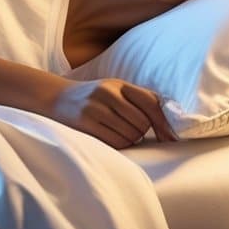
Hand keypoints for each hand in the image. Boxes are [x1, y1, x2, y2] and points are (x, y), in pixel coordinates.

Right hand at [50, 78, 177, 148]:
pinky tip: (112, 137)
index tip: (171, 137)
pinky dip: (120, 144)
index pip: (151, 102)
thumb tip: (168, 117)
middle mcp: (108, 94)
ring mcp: (95, 108)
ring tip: (120, 132)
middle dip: (143, 132)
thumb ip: (138, 98)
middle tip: (133, 131)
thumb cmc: (94, 97)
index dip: (164, 122)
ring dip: (131, 139)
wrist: (57, 98)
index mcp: (119, 84)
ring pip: (130, 134)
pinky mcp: (86, 123)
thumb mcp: (114, 90)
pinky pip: (115, 142)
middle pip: (142, 122)